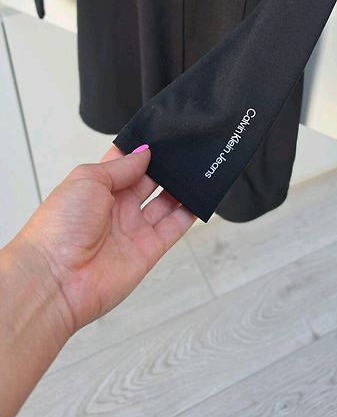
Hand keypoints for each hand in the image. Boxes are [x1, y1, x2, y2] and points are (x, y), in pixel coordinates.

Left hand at [14, 144, 196, 335]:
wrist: (55, 279)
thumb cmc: (59, 227)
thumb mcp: (88, 179)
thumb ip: (121, 166)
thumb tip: (145, 152)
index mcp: (97, 186)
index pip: (126, 163)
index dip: (143, 150)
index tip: (163, 137)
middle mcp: (116, 207)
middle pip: (149, 180)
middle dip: (166, 166)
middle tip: (185, 151)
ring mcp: (133, 229)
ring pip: (165, 202)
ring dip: (180, 187)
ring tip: (197, 169)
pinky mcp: (148, 250)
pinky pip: (174, 227)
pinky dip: (189, 213)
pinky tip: (200, 197)